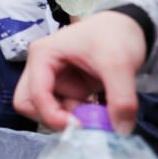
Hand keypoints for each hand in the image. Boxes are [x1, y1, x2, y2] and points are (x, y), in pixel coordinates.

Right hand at [13, 11, 145, 134]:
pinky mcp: (65, 89)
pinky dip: (79, 118)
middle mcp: (40, 68)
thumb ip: (121, 98)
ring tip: (96, 112)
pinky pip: (62, 111)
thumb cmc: (115, 35)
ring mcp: (52, 80)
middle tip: (80, 122)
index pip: (34, 94)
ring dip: (68, 119)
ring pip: (44, 110)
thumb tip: (120, 131)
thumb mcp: (120, 64)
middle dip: (52, 118)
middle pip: (28, 103)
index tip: (80, 126)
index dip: (53, 115)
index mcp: (42, 55)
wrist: (129, 27)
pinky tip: (98, 109)